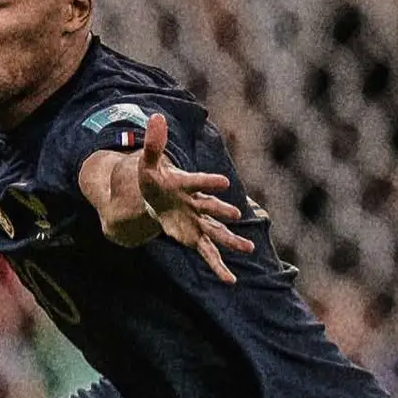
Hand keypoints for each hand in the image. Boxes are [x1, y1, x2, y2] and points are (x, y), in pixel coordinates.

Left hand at [138, 111, 253, 282]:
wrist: (156, 197)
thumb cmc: (154, 179)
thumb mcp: (149, 163)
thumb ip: (154, 143)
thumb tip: (155, 117)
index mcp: (187, 185)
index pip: (198, 183)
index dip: (209, 182)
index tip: (223, 183)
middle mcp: (197, 204)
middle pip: (211, 208)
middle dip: (222, 211)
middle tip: (236, 214)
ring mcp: (198, 222)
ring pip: (216, 232)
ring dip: (230, 241)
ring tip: (248, 249)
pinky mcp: (194, 237)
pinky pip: (208, 254)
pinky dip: (218, 267)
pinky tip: (229, 281)